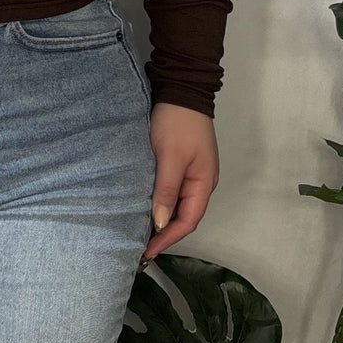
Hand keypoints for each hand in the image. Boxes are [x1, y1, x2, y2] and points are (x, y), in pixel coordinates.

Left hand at [139, 103, 219, 266]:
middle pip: (183, 217)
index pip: (187, 221)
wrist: (180, 90)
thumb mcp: (170, 157)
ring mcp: (191, 174)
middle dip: (163, 234)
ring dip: (160, 220)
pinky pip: (170, 192)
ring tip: (138, 234)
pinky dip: (157, 204)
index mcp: (204, 184)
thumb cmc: (177, 123)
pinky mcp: (179, 165)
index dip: (167, 239)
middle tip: (138, 249)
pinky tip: (142, 210)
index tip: (146, 252)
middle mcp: (200, 183)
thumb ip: (166, 190)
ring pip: (176, 206)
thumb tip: (161, 223)